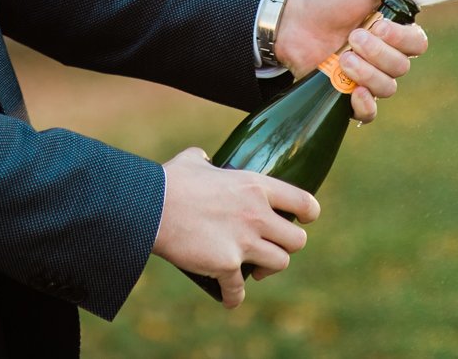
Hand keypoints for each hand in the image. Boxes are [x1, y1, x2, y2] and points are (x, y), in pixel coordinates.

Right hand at [150, 147, 316, 307]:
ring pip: (279, 264)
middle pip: (297, 240)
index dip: (309, 214)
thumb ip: (207, 160)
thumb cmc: (169, 181)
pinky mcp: (226, 264)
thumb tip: (206, 160)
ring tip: (252, 270)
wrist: (148, 207)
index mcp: (255, 186)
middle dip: (285, 246)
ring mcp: (243, 241)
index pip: (304, 202)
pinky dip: (234, 296)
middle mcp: (256, 214)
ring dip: (267, 270)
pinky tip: (230, 297)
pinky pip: (239, 290)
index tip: (304, 219)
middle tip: (268, 247)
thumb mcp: (194, 160)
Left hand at [274, 0, 428, 122]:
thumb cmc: (328, 0)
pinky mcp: (347, 95)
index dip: (402, 38)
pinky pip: (369, 114)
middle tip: (353, 37)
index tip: (379, 26)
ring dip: (367, 72)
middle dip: (377, 52)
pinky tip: (354, 91)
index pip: (418, 43)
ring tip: (343, 57)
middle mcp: (384, 57)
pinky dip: (366, 105)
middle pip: (402, 67)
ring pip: (387, 88)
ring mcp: (367, 77)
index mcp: (393, 32)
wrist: (292, 20)